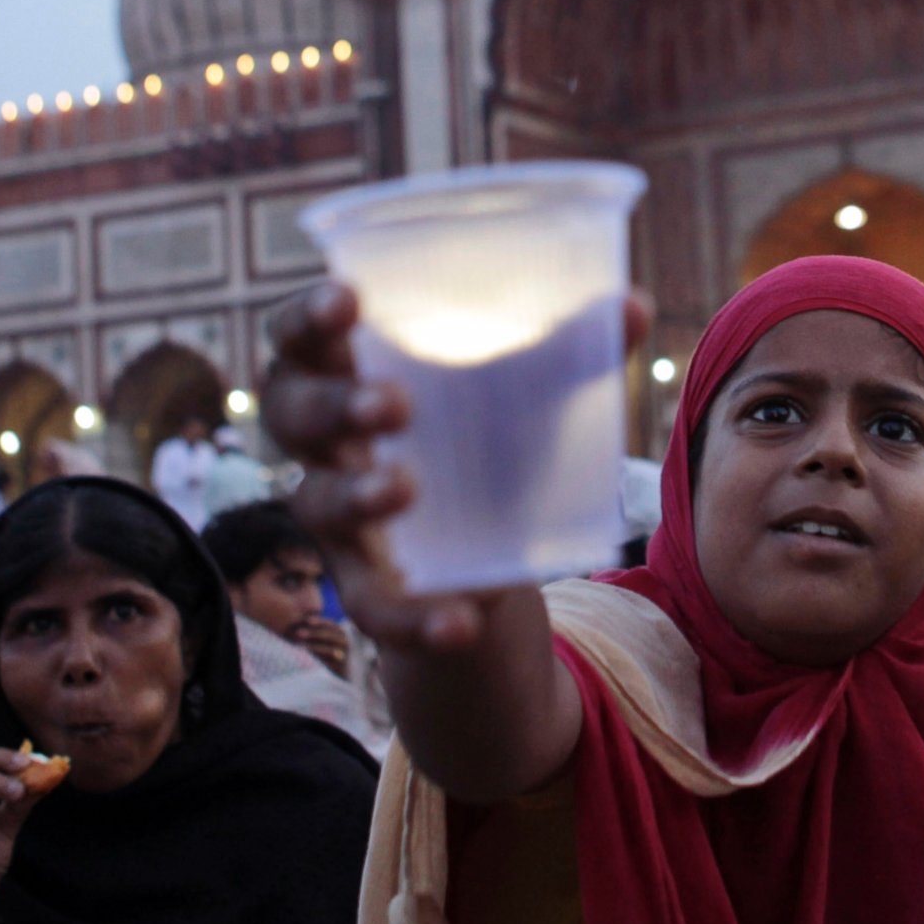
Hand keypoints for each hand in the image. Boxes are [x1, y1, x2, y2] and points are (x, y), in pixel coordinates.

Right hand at [269, 281, 650, 653]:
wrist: (489, 545)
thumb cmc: (486, 431)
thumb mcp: (524, 389)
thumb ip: (571, 347)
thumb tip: (633, 305)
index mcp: (350, 371)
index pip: (299, 336)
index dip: (306, 317)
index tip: (346, 302)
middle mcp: (326, 441)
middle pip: (290, 414)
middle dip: (333, 404)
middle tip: (393, 404)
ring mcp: (338, 518)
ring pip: (315, 503)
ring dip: (355, 494)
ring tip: (404, 488)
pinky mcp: (366, 588)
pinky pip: (373, 608)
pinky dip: (415, 618)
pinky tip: (461, 622)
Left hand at [288, 612, 352, 676]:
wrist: (342, 674)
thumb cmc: (328, 655)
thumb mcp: (324, 642)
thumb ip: (316, 632)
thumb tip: (300, 619)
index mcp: (340, 634)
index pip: (331, 625)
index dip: (319, 622)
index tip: (306, 620)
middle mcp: (345, 643)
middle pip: (330, 636)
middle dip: (314, 634)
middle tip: (298, 633)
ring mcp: (344, 656)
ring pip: (330, 650)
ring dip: (314, 647)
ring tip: (299, 647)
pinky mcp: (341, 669)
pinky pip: (329, 664)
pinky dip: (318, 661)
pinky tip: (306, 660)